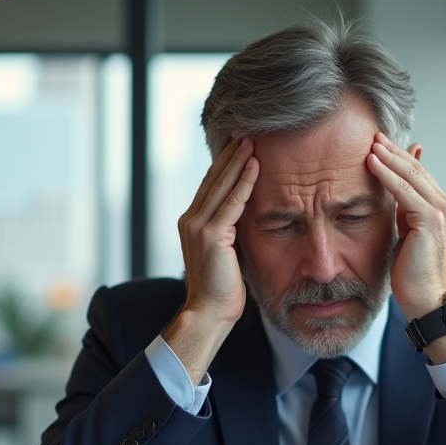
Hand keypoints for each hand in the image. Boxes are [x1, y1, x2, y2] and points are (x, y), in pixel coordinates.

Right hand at [163, 137, 258, 382]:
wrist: (208, 313)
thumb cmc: (221, 290)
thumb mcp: (224, 254)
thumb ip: (229, 232)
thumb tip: (246, 217)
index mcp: (192, 223)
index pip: (210, 186)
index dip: (224, 164)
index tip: (239, 145)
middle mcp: (190, 220)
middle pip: (213, 179)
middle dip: (231, 154)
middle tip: (247, 131)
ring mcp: (198, 227)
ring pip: (221, 185)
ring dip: (238, 161)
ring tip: (253, 140)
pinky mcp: (211, 236)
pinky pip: (232, 203)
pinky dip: (244, 183)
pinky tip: (255, 166)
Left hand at [366, 133, 445, 363]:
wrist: (426, 299)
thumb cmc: (413, 271)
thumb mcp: (407, 231)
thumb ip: (404, 206)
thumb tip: (396, 184)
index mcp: (444, 207)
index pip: (419, 173)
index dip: (399, 156)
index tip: (379, 143)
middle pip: (416, 169)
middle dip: (393, 151)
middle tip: (373, 135)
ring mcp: (443, 212)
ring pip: (411, 175)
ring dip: (389, 158)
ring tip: (370, 144)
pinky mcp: (432, 220)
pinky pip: (404, 191)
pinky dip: (387, 175)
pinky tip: (372, 164)